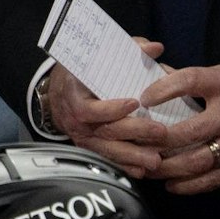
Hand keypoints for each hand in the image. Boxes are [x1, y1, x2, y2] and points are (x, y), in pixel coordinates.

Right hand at [48, 39, 170, 179]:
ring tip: (156, 160)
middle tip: (160, 132)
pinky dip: (124, 166)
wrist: (59, 92)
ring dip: (133, 156)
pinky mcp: (90, 149)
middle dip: (134, 133)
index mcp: (74, 96)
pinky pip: (107, 160)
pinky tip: (142, 170)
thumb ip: (127, 49)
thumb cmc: (82, 72)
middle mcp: (76, 121)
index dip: (111, 108)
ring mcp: (82, 138)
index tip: (134, 103)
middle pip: (105, 132)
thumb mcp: (98, 56)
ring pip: (107, 151)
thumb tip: (154, 48)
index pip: (89, 109)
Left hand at [143, 63, 219, 194]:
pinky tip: (170, 183)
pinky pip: (209, 181)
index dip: (163, 89)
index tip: (144, 97)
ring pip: (192, 162)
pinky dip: (185, 185)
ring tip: (144, 166)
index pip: (189, 81)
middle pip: (184, 132)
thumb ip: (201, 80)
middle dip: (154, 140)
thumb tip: (160, 76)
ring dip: (164, 167)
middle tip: (133, 141)